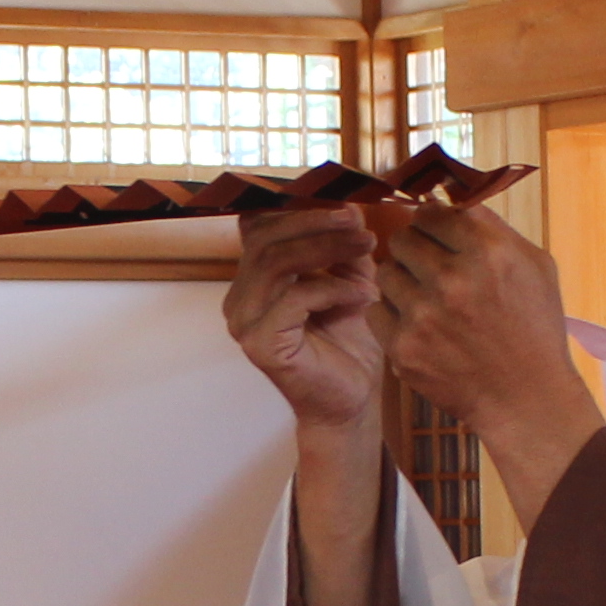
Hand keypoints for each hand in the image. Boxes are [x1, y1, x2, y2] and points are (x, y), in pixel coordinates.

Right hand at [226, 206, 387, 429]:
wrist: (350, 400)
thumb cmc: (348, 344)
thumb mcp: (350, 280)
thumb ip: (343, 247)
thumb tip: (346, 206)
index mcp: (253, 279)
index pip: (259, 225)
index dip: (299, 208)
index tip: (346, 205)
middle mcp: (239, 298)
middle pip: (265, 238)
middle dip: (315, 223)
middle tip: (357, 223)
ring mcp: (243, 322)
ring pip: (275, 262)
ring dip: (326, 248)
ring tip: (366, 248)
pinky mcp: (259, 344)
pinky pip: (293, 298)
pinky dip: (332, 288)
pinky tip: (363, 295)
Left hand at [368, 199, 579, 430]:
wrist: (526, 399)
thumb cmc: (536, 330)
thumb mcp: (536, 266)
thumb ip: (493, 228)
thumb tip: (452, 199)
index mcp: (487, 252)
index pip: (432, 213)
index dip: (432, 220)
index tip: (434, 231)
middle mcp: (452, 280)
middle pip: (402, 238)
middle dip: (414, 248)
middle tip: (426, 265)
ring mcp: (424, 316)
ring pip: (385, 273)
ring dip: (402, 281)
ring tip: (425, 298)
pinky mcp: (404, 347)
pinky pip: (376, 311)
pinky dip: (392, 316)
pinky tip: (417, 325)